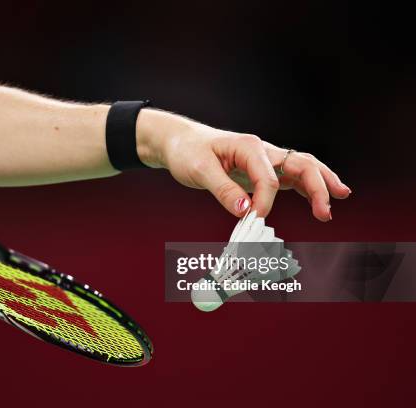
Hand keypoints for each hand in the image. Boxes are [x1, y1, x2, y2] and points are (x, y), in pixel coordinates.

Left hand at [137, 109, 350, 220]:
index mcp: (249, 147)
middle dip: (318, 187)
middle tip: (326, 212)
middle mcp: (262, 151)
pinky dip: (306, 187)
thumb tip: (245, 211)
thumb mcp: (199, 171)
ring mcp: (264, 160)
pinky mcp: (260, 170)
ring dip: (321, 184)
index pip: (269, 178)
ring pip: (302, 168)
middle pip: (301, 165)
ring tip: (338, 200)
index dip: (265, 202)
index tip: (253, 220)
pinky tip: (318, 199)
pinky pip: (289, 177)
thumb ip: (223, 190)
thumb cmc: (187, 152)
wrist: (179, 142)